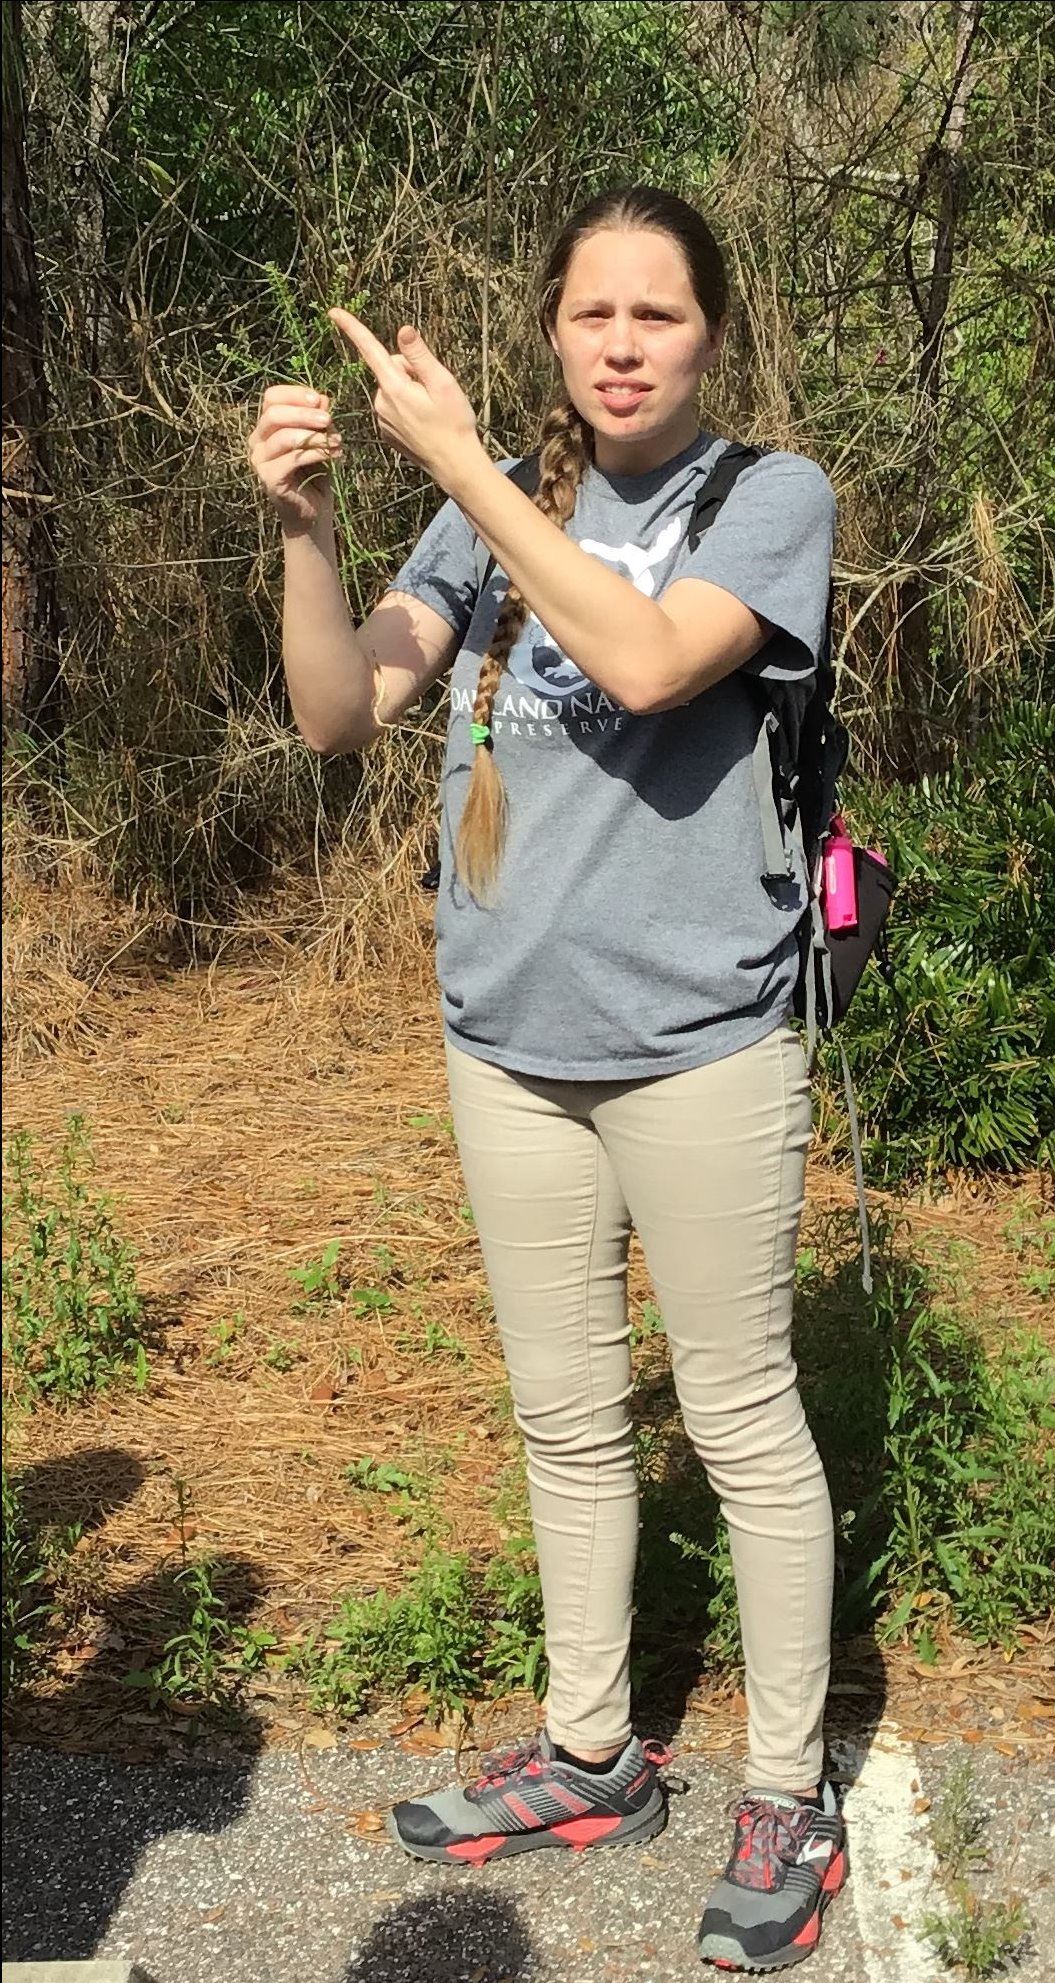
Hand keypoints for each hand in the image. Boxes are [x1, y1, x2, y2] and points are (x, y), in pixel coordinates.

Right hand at [248, 384, 342, 533]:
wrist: (313, 511)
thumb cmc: (316, 473)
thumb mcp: (321, 440)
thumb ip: (319, 419)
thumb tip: (323, 398)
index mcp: (267, 427)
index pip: (271, 398)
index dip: (294, 394)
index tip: (319, 399)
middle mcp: (257, 441)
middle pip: (273, 414)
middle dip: (304, 414)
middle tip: (329, 419)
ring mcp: (260, 461)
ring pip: (283, 437)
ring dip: (314, 436)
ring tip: (337, 441)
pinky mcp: (269, 479)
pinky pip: (291, 459)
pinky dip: (315, 454)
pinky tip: (333, 455)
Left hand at [328, 310, 480, 488]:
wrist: (455, 464)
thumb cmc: (454, 422)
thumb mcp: (443, 383)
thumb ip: (420, 356)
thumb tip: (402, 330)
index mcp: (395, 387)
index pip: (369, 350)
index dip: (352, 328)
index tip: (334, 312)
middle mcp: (382, 402)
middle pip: (390, 368)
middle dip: (409, 371)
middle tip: (433, 391)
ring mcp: (382, 419)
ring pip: (392, 389)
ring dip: (409, 391)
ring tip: (431, 410)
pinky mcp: (386, 433)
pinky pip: (392, 408)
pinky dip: (406, 409)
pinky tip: (423, 424)